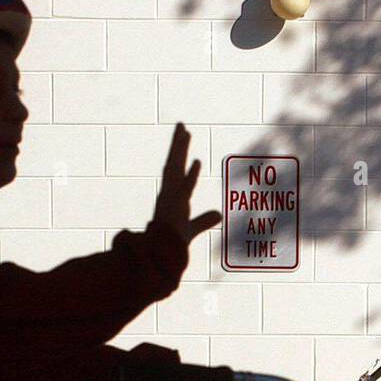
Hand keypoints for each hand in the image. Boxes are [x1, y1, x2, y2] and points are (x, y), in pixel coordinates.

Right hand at [152, 123, 220, 243]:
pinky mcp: (171, 202)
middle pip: (175, 165)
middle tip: (182, 126)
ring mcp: (169, 196)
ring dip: (179, 149)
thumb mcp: (193, 229)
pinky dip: (188, 174)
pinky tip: (196, 161)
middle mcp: (169, 193)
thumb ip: (205, 220)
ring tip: (184, 130)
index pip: (180, 176)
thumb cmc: (173, 244)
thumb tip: (219, 214)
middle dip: (179, 146)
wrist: (160, 254)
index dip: (186, 163)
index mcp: (173, 198)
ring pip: (174, 167)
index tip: (191, 149)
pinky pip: (181, 184)